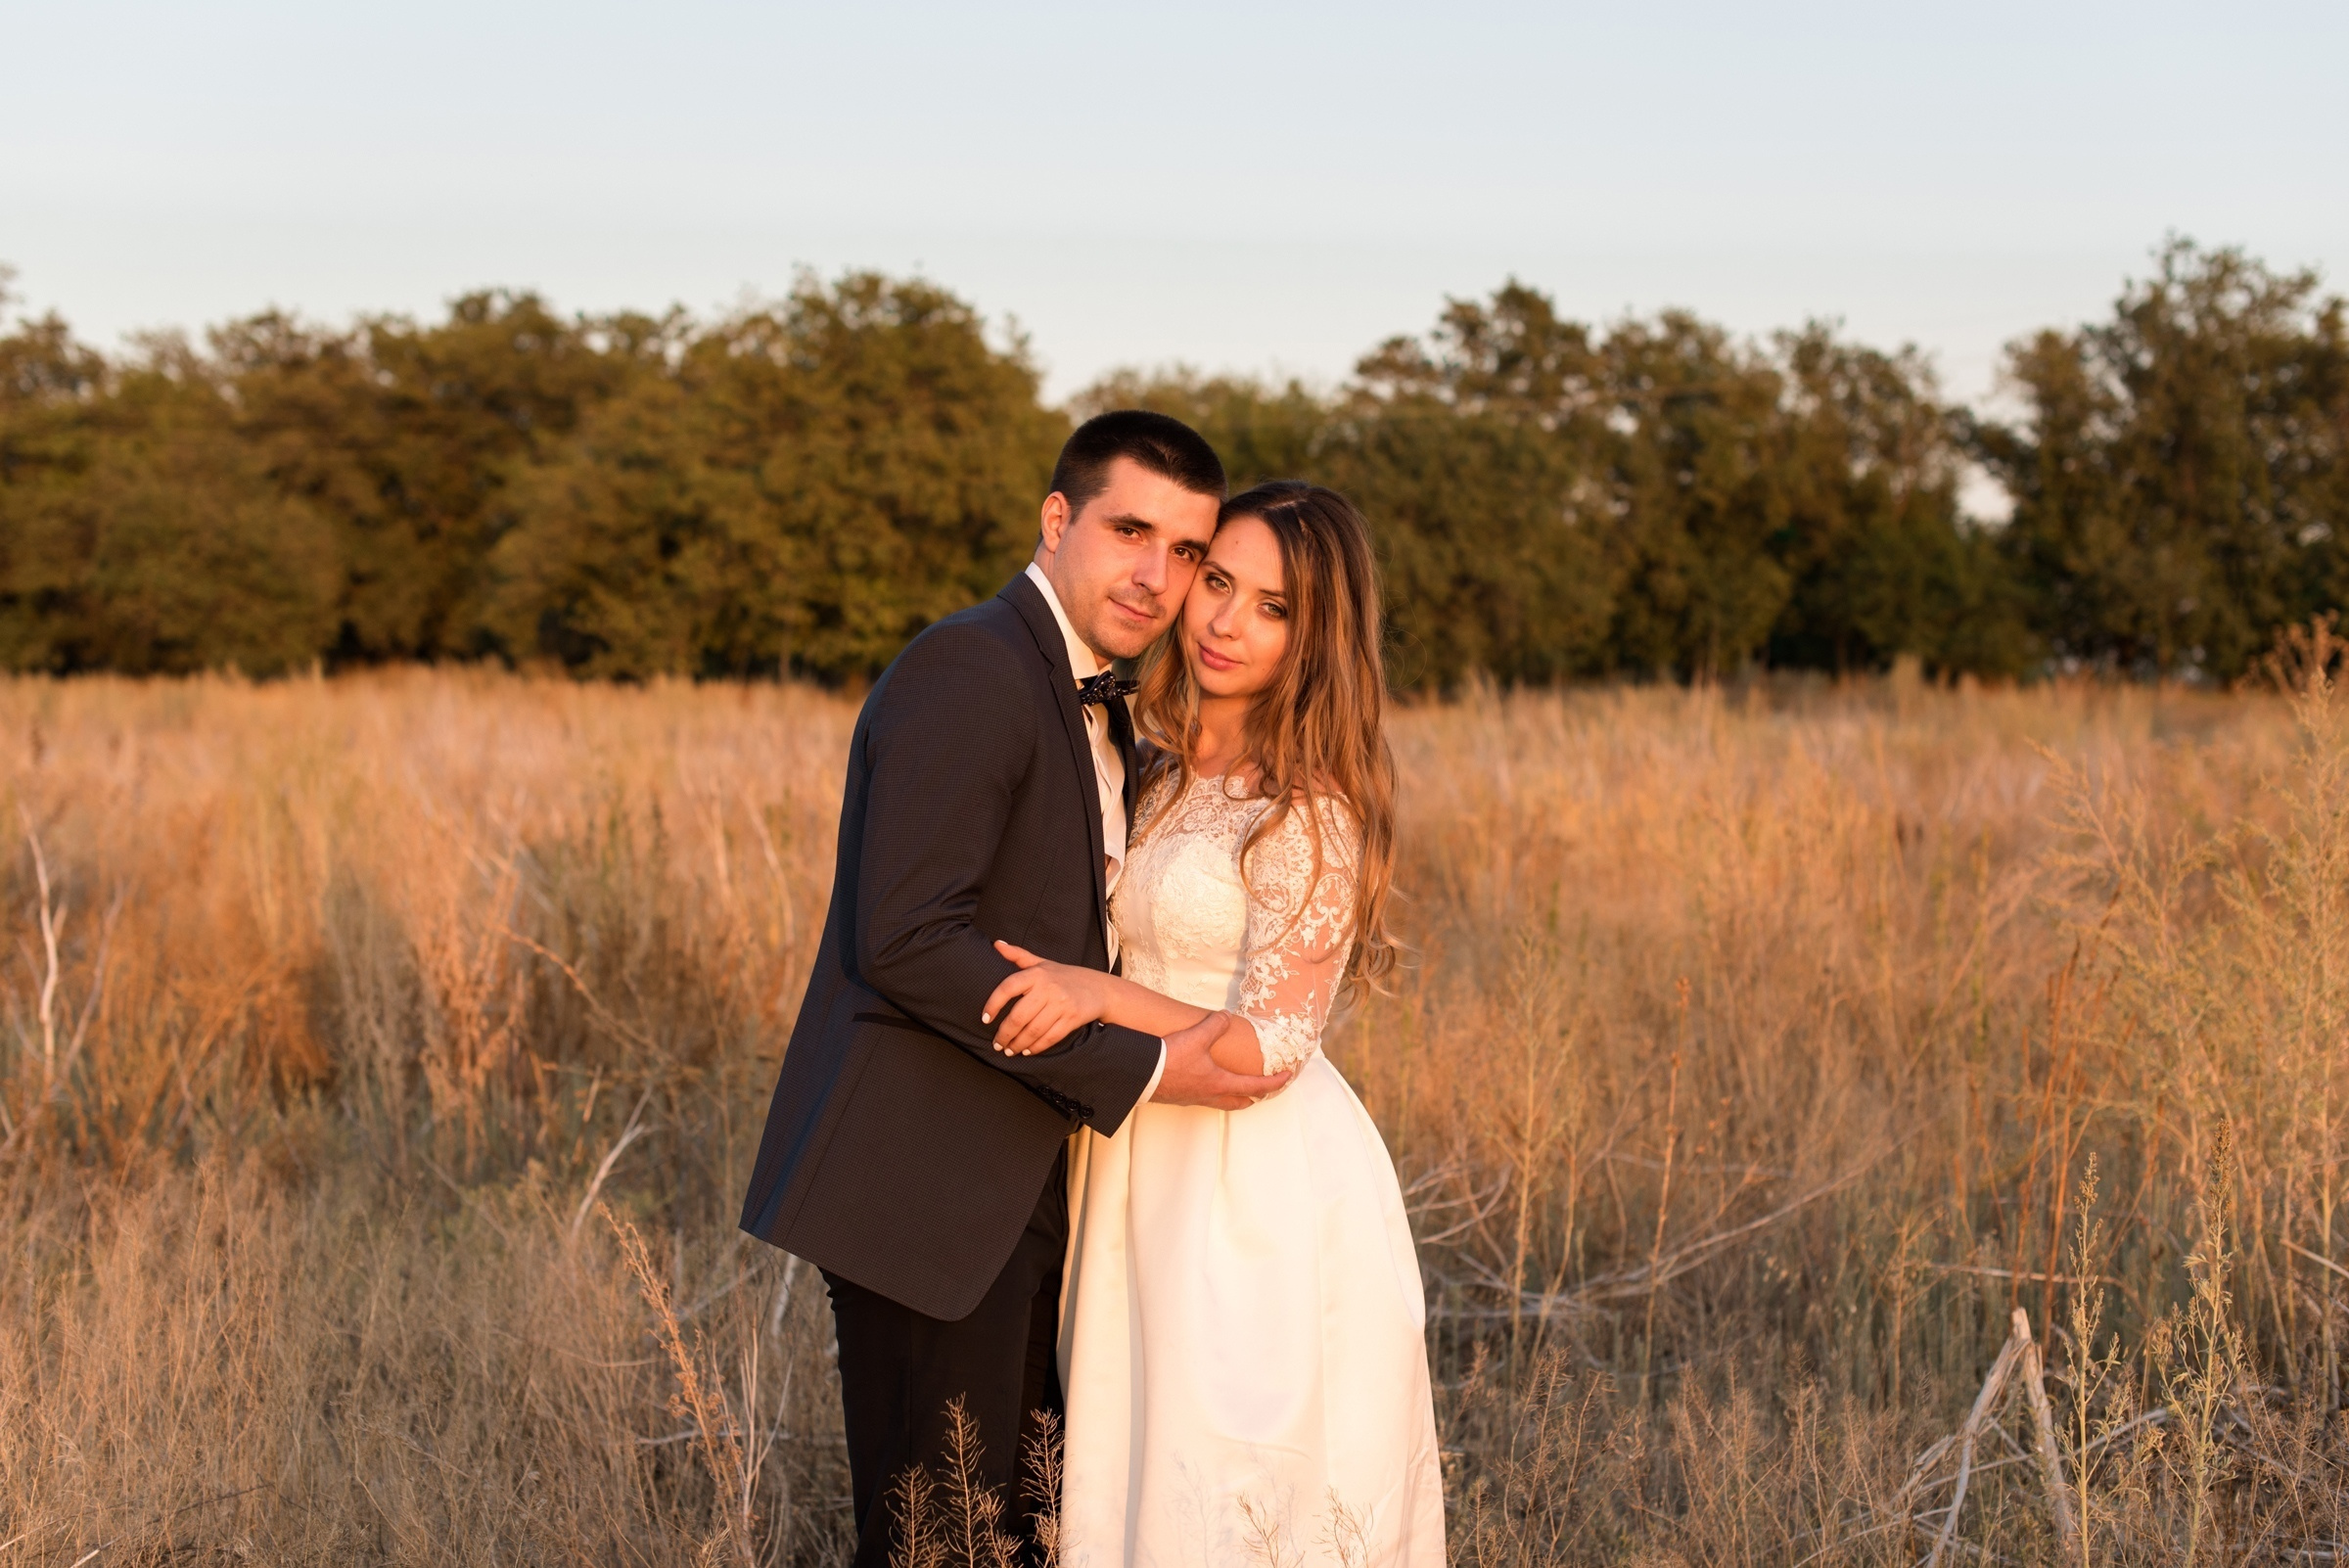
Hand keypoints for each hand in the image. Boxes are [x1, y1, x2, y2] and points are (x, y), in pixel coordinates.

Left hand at [982, 940, 1109, 1054]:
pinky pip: (1050, 1037)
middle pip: (1019, 1016)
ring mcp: (1062, 1004)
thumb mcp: (1042, 963)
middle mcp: (1048, 988)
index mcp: (1037, 973)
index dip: (993, 1004)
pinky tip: (1027, 1051)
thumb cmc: (1064, 976)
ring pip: (1033, 1030)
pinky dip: (1036, 1047)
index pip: (1008, 988)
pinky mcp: (1072, 1018)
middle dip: (1004, 1034)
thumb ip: (1018, 955)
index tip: (985, 1019)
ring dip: (1018, 1044)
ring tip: (1008, 1050)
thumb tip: (996, 944)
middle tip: (996, 1044)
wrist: (1098, 988)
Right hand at [1150, 1011, 1293, 1110]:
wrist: (1141, 1075)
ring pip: (1221, 1102)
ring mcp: (1194, 1099)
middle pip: (1240, 1102)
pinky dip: (1213, 1092)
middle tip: (1263, 1089)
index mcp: (1220, 1083)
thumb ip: (1215, 1025)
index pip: (1256, 1086)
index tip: (1287, 1077)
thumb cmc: (1170, 1059)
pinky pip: (1203, 1098)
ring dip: (1233, 1096)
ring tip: (1236, 1086)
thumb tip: (1226, 1016)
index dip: (1274, 1082)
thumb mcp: (1197, 1036)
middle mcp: (1210, 1095)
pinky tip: (1205, 1080)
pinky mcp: (1179, 1098)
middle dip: (1254, 1096)